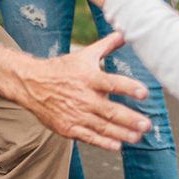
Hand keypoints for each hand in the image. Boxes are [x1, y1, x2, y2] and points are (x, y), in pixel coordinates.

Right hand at [16, 33, 150, 150]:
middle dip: (130, 118)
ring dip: (122, 133)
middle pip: (110, 110)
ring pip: (102, 126)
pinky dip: (103, 142)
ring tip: (137, 137)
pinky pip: (88, 137)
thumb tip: (125, 32)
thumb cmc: (62, 68)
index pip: (112, 83)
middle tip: (146, 124)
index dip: (129, 88)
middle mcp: (84, 97)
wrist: (32, 84)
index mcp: (89, 77)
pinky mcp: (68, 127)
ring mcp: (76, 114)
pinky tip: (117, 146)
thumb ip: (107, 45)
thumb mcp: (85, 54)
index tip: (144, 93)